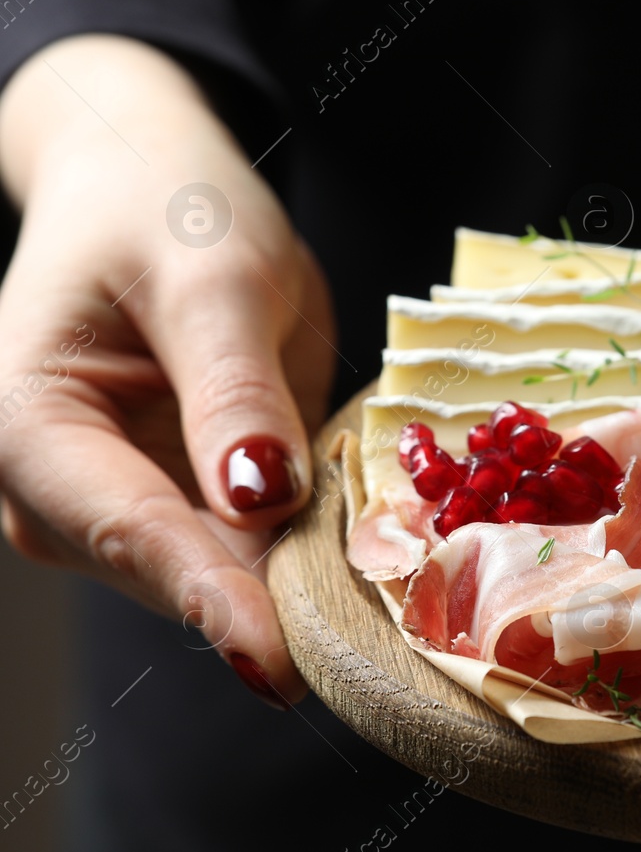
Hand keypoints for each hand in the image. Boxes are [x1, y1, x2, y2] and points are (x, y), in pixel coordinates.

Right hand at [0, 35, 334, 706]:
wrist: (146, 186)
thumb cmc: (168, 210)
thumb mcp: (218, 280)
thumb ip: (234, 389)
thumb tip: (259, 502)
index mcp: (27, 423)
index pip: (131, 530)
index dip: (215, 598)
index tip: (279, 665)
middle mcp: (47, 487)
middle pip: (171, 570)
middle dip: (270, 602)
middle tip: (385, 636)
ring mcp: (107, 506)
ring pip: (212, 573)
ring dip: (294, 583)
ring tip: (393, 594)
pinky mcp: (168, 507)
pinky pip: (240, 549)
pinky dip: (300, 553)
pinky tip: (367, 555)